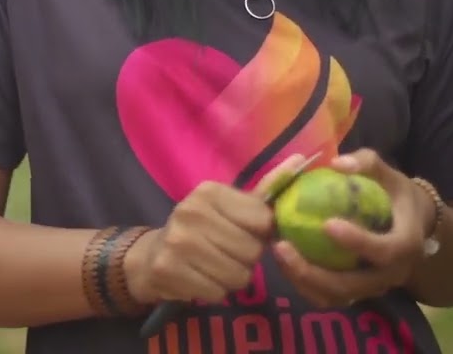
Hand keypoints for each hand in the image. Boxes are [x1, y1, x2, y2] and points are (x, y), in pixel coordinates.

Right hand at [125, 154, 309, 304]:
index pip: (263, 222)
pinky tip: (199, 279)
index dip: (259, 234)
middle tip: (226, 253)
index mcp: (209, 191)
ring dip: (232, 278)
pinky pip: (217, 292)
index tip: (243, 232)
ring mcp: (177, 241)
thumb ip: (266, 189)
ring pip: (238, 276)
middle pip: (252, 251)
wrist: (151, 256)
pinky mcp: (168, 269)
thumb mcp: (231, 206)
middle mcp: (191, 211)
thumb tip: (301, 160)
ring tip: (214, 267)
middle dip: (246, 259)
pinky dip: (214, 291)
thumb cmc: (201, 229)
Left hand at [273, 148, 434, 307]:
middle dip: (314, 272)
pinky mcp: (356, 292)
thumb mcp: (388, 174)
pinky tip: (283, 260)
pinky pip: (328, 296)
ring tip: (278, 253)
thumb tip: (336, 163)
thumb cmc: (397, 195)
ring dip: (303, 280)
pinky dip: (304, 283)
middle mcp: (391, 274)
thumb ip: (367, 163)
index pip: (384, 251)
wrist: (412, 223)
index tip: (327, 224)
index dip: (358, 242)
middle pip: (352, 285)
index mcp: (405, 245)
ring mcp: (372, 287)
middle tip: (282, 246)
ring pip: (336, 296)